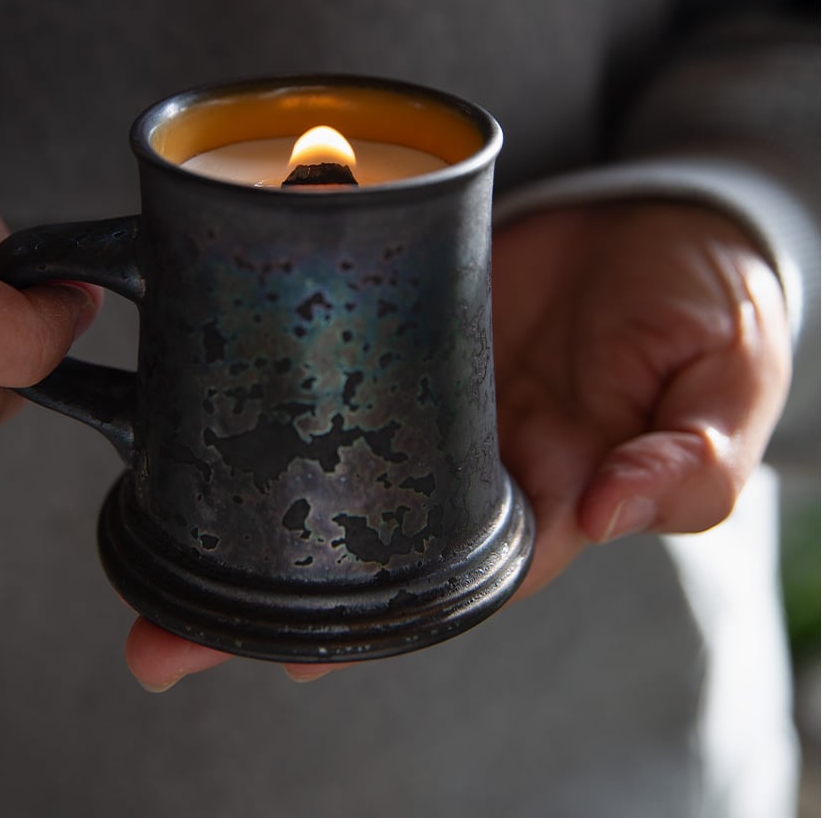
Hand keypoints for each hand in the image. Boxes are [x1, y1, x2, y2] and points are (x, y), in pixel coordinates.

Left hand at [126, 198, 790, 689]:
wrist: (667, 214)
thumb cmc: (709, 311)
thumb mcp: (726, 389)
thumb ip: (685, 460)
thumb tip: (609, 512)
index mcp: (554, 489)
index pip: (457, 577)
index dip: (376, 622)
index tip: (286, 659)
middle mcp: (478, 451)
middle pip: (369, 530)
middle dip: (275, 587)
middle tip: (167, 634)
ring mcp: (433, 384)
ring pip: (336, 449)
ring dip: (250, 491)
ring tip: (148, 532)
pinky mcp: (407, 314)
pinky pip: (338, 353)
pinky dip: (278, 381)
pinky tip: (202, 401)